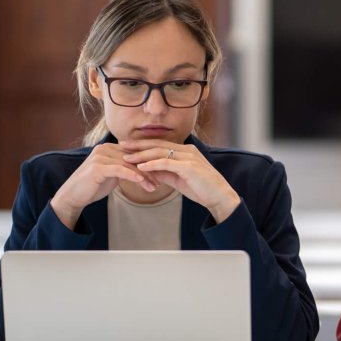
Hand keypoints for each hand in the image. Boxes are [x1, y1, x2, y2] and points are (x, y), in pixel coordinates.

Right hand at [51, 143, 157, 229]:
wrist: (73, 196)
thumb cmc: (93, 186)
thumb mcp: (112, 175)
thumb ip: (124, 168)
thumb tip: (143, 169)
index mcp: (109, 148)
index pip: (134, 154)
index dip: (148, 164)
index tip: (161, 174)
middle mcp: (104, 149)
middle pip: (133, 158)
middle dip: (149, 170)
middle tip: (161, 181)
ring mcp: (100, 156)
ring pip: (129, 164)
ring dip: (144, 176)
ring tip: (154, 186)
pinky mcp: (97, 167)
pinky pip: (119, 169)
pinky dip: (132, 175)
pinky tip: (142, 181)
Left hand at [120, 140, 240, 223]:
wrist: (219, 197)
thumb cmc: (201, 189)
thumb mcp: (178, 179)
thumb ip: (164, 173)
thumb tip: (147, 171)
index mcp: (186, 151)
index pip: (160, 144)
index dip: (143, 144)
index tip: (127, 146)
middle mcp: (187, 150)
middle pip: (158, 144)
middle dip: (138, 145)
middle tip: (121, 145)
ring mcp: (188, 157)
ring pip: (160, 152)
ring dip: (141, 154)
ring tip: (126, 157)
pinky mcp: (189, 166)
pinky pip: (166, 163)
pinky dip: (152, 164)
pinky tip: (140, 167)